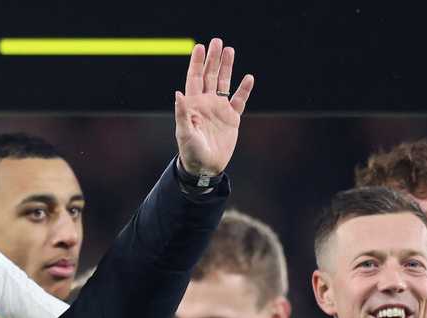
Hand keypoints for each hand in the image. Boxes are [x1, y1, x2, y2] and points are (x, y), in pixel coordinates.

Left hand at [174, 37, 253, 178]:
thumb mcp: (184, 133)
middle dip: (213, 59)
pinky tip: (248, 77)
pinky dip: (244, 89)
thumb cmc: (191, 152)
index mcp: (193, 104)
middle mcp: (206, 103)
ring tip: (230, 50)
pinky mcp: (232, 118)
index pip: (194, 78)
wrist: (205, 167)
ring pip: (224, 83)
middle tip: (217, 42)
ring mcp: (219, 109)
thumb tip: (178, 93)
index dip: (196, 63)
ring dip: (226, 68)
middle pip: (209, 76)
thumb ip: (182, 113)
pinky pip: (239, 100)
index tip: (200, 47)